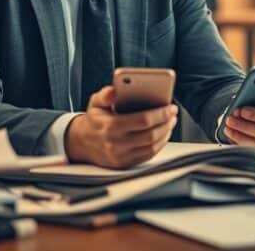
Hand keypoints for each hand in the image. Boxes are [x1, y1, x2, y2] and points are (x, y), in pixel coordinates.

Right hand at [63, 86, 177, 168]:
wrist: (81, 143)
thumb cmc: (94, 119)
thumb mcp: (95, 103)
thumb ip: (105, 94)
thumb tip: (114, 91)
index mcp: (110, 127)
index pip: (142, 120)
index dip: (160, 114)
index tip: (171, 107)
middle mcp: (116, 144)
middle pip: (150, 135)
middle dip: (166, 123)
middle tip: (173, 114)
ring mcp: (120, 157)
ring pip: (151, 147)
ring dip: (165, 134)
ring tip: (170, 122)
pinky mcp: (125, 164)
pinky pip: (148, 155)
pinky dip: (159, 144)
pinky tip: (163, 134)